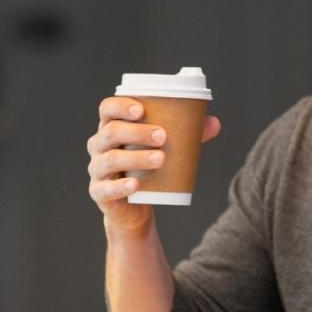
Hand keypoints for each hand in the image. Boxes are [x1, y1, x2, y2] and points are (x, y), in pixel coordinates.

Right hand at [86, 96, 220, 229]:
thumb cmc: (148, 167)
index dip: (120, 106)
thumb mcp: (165, 148)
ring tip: (160, 159)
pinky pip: (105, 189)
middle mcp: (98, 145)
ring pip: (110, 159)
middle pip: (110, 132)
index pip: (107, 109)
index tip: (141, 110)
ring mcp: (97, 169)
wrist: (136, 206)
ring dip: (136, 157)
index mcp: (111, 127)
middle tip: (163, 136)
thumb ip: (188, 134)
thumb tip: (214, 123)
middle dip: (137, 132)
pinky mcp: (98, 192)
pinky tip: (135, 185)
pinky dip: (121, 186)